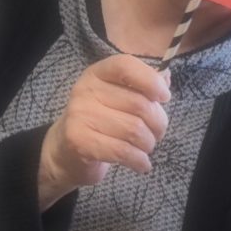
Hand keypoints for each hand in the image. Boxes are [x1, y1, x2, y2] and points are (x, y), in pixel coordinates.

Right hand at [38, 54, 170, 209]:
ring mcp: (80, 115)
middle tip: (157, 133)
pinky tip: (141, 164)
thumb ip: (141, 86)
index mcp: (97, 74)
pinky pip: (123, 151)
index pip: (126, 66)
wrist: (64, 152)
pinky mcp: (79, 141)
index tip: (164, 97)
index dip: (151, 80)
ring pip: (134, 130)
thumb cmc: (100, 122)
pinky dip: (139, 161)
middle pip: (139, 104)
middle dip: (158, 123)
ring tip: (146, 148)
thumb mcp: (117, 97)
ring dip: (148, 144)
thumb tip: (166, 78)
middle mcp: (86, 90)